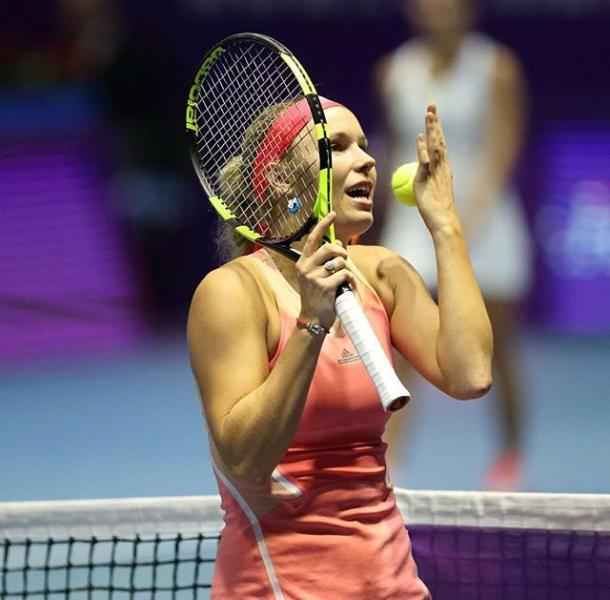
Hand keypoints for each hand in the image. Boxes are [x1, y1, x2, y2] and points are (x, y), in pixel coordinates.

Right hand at [296, 212, 355, 330]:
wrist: (312, 319)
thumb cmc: (316, 296)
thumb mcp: (313, 276)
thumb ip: (322, 260)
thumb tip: (338, 244)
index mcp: (302, 262)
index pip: (312, 238)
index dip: (323, 225)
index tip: (332, 214)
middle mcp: (306, 267)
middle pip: (330, 248)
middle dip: (342, 252)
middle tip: (344, 260)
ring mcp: (314, 277)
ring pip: (340, 261)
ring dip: (346, 269)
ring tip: (342, 279)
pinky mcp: (324, 286)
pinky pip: (345, 274)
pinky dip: (349, 281)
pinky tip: (345, 287)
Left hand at [413, 105, 459, 233]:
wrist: (444, 222)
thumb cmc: (438, 213)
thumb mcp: (432, 195)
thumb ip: (427, 184)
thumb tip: (422, 182)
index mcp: (445, 170)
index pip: (441, 146)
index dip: (437, 131)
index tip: (433, 118)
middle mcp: (443, 167)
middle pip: (439, 139)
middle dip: (435, 122)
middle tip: (432, 105)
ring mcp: (437, 172)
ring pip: (435, 145)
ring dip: (431, 128)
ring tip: (428, 113)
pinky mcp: (429, 178)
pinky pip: (425, 160)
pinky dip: (422, 148)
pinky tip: (419, 137)